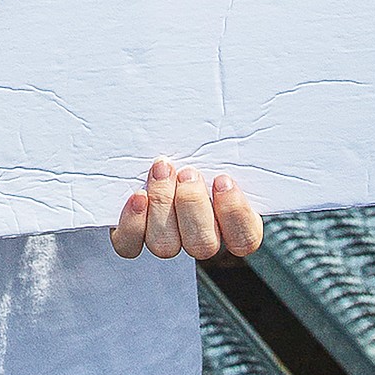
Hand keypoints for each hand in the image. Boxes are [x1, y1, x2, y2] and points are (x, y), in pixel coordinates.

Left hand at [110, 158, 261, 259]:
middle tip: (188, 172)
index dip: (234, 214)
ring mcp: (166, 240)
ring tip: (162, 170)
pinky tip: (138, 196)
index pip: (243, 239)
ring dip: (163, 205)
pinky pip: (131, 245)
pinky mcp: (134, 237)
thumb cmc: (196, 151)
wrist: (157, 153)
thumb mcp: (217, 150)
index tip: (223, 180)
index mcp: (231, 224)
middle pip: (202, 244)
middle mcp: (199, 238)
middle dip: (193, 204)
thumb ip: (226, 153)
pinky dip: (133, 223)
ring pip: (166, 245)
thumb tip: (240, 128)